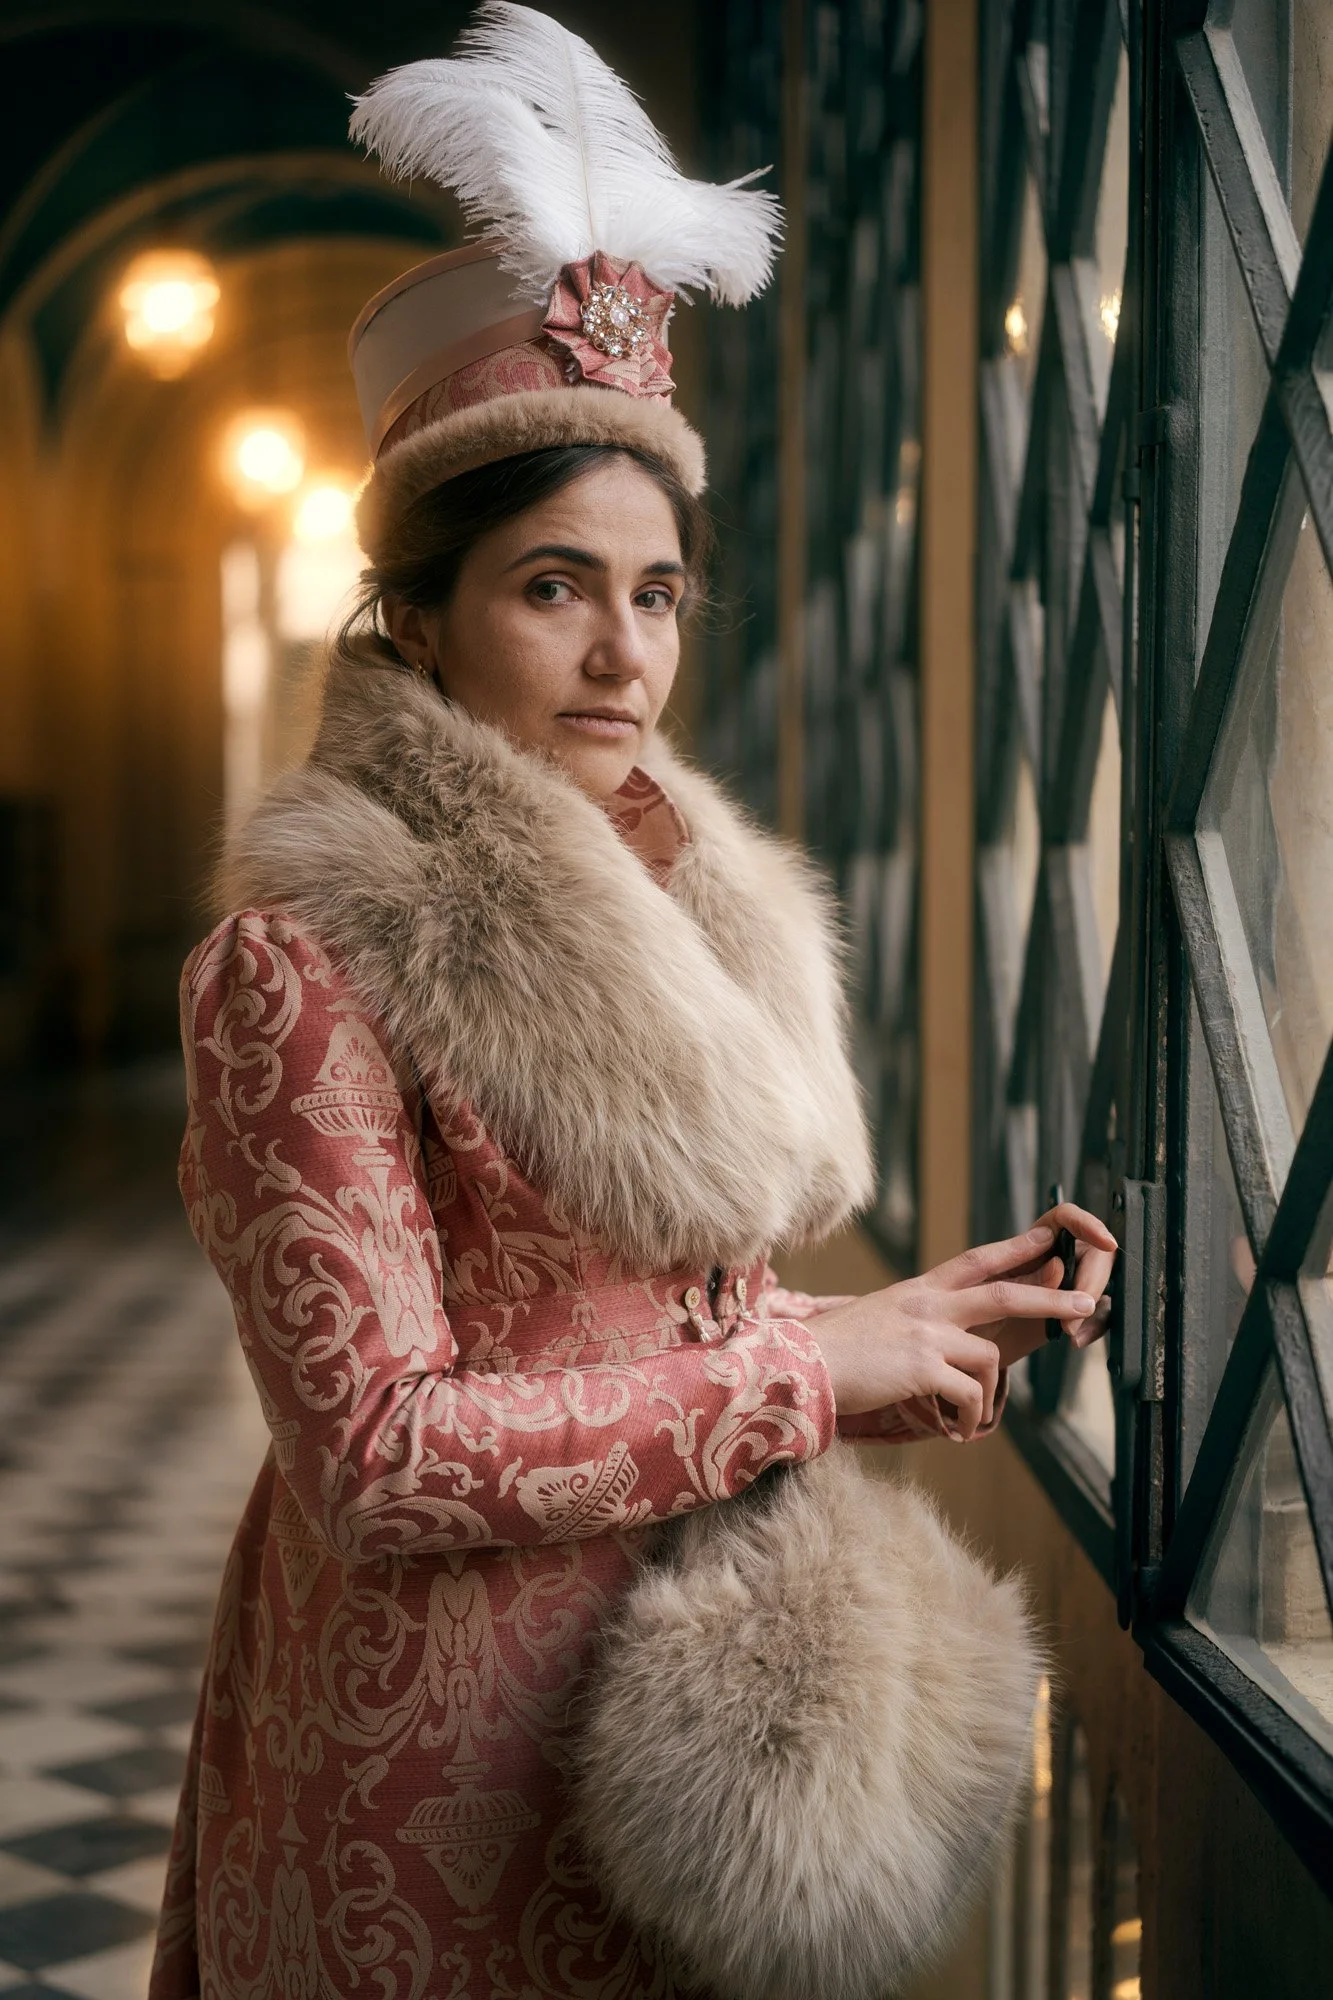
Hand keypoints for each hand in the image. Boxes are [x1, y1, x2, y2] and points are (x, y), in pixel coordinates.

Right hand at [806, 1219, 1112, 1438]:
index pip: (977, 1260)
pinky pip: (969, 1394)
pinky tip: (953, 1429)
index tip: (1052, 1235)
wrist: (800, 1366)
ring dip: (986, 1394)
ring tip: (966, 1416)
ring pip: (989, 1357)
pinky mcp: (923, 1367)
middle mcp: (928, 1304)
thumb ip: (920, 1322)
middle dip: (1052, 1297)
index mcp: (919, 1290)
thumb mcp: (883, 1320)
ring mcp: (927, 1333)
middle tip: (1087, 1303)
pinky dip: (967, 1416)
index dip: (1018, 1247)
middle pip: (1006, 1292)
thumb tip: (949, 1344)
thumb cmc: (838, 1352)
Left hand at [976, 1199, 1116, 1364]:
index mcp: (1035, 1239)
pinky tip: (1075, 1339)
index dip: (1088, 1224)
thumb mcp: (991, 1292)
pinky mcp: (1076, 1309)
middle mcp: (1058, 1256)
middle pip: (1093, 1253)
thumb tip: (1058, 1265)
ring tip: (1069, 1332)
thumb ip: (1027, 1277)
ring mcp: (1070, 1283)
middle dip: (1091, 1282)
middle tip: (1076, 1312)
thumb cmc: (973, 1310)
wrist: (971, 1346)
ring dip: (1093, 1309)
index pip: (1066, 1219)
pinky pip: (1100, 1312)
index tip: (1107, 1243)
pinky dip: (1093, 1327)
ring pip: (1102, 1283)